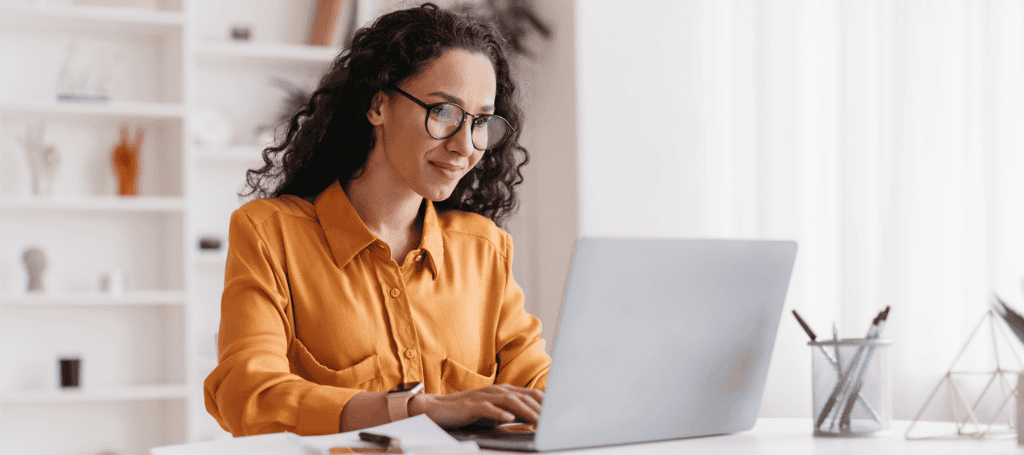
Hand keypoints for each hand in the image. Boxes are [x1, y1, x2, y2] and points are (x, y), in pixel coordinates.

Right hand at [408, 384, 543, 428]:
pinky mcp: (472, 405)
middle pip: (524, 397)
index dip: (546, 402)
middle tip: (555, 420)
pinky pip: (488, 409)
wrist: (438, 409)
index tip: (561, 411)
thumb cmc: (468, 412)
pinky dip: (500, 414)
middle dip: (541, 408)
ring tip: (538, 421)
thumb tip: (533, 420)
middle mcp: (497, 390)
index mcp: (504, 391)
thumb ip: (512, 414)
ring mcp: (485, 397)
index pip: (530, 394)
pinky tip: (509, 419)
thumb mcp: (494, 413)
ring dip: (526, 411)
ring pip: (510, 401)